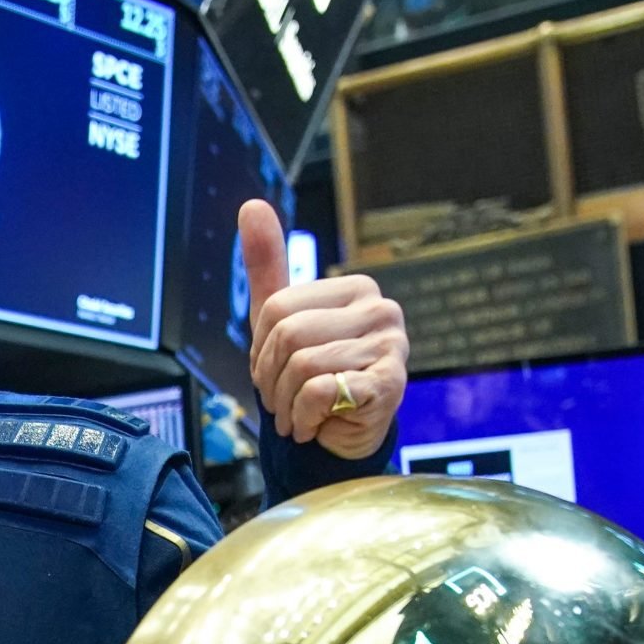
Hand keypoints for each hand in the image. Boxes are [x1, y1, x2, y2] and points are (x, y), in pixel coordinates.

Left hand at [241, 200, 408, 458]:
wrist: (341, 438)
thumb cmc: (312, 376)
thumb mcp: (281, 320)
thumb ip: (269, 264)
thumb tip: (252, 205)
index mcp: (354, 288)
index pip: (277, 308)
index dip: (260, 350)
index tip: (275, 371)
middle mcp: (381, 309)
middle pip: (288, 335)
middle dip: (271, 379)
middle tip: (283, 399)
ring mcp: (392, 346)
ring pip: (302, 366)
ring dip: (286, 403)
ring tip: (299, 414)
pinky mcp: (392, 384)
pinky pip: (319, 391)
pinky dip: (303, 417)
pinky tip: (316, 424)